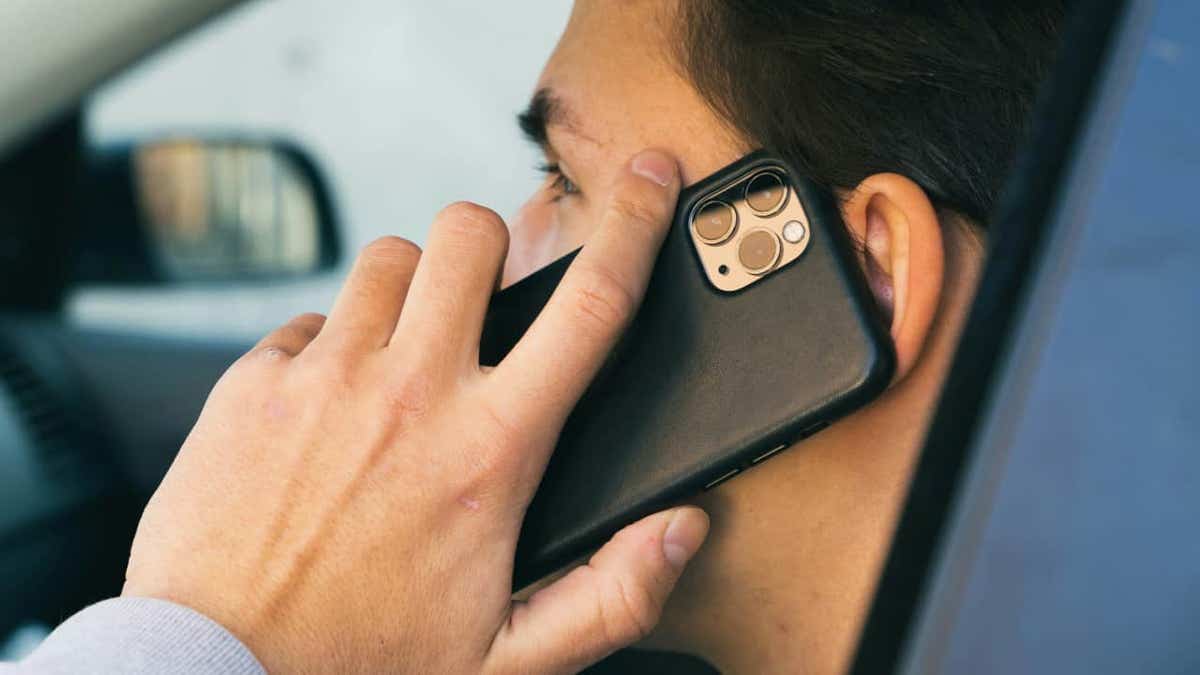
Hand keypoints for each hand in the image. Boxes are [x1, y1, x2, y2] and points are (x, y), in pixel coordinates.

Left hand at [122, 149, 708, 673]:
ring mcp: (327, 379)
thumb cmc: (365, 667)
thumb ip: (612, 595)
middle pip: (472, 235)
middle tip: (483, 296)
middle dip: (491, 242)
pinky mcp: (255, 383)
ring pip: (389, 258)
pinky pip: (310, 318)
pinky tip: (328, 410)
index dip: (635, 224)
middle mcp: (411, 395)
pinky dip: (331, 345)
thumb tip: (682, 528)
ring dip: (410, 289)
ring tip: (402, 355)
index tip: (651, 175)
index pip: (591, 307)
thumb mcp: (510, 658)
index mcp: (491, 452)